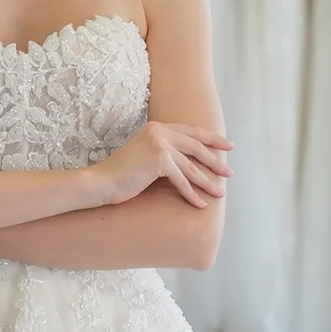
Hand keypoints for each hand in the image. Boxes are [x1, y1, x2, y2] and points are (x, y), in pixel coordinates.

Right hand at [95, 121, 233, 207]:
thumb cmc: (121, 174)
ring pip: (191, 166)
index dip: (211, 139)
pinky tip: (201, 204)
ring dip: (208, 181)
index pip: (191, 132)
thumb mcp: (144, 154)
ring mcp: (160, 144)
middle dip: (215, 161)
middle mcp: (159, 132)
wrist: (101, 182)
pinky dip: (192, 194)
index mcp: (157, 127)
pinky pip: (182, 180)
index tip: (227, 146)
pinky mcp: (159, 161)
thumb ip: (163, 151)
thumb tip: (187, 162)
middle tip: (229, 171)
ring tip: (220, 192)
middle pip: (196, 146)